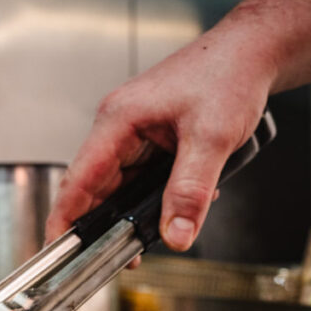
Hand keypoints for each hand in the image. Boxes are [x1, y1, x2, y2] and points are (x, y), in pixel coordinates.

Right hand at [45, 32, 275, 251]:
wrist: (252, 52)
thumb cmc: (228, 75)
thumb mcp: (211, 138)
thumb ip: (189, 192)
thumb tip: (175, 236)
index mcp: (118, 120)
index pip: (78, 179)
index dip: (65, 218)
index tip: (59, 250)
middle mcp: (119, 127)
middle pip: (97, 188)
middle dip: (106, 225)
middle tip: (118, 258)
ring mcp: (135, 135)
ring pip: (122, 187)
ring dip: (136, 213)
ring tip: (151, 238)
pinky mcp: (153, 141)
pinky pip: (143, 179)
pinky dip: (157, 198)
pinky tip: (178, 208)